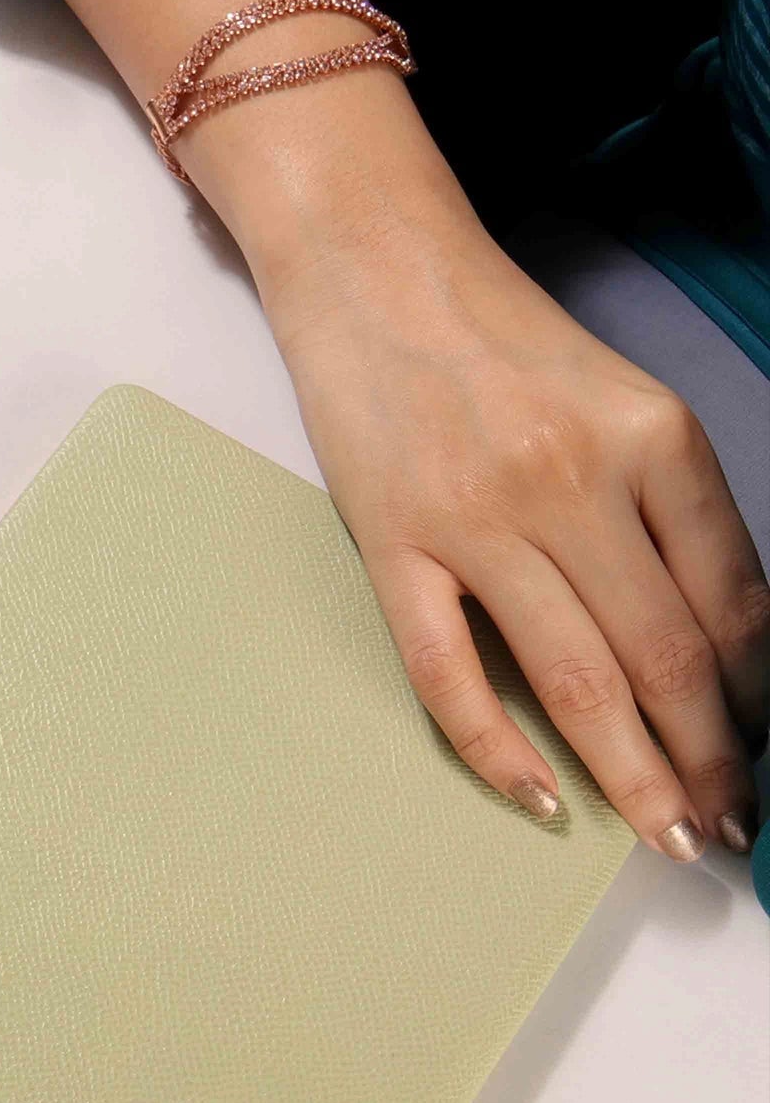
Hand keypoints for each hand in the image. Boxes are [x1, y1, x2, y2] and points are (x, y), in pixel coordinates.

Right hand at [261, 206, 768, 855]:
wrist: (373, 268)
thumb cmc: (498, 337)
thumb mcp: (619, 401)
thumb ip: (664, 508)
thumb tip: (707, 637)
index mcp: (651, 438)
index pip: (734, 602)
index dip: (761, 700)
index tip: (767, 758)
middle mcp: (574, 480)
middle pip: (666, 656)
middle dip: (710, 760)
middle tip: (725, 830)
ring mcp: (477, 519)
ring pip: (576, 678)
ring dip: (631, 774)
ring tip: (662, 834)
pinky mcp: (394, 545)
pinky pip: (448, 672)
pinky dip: (494, 747)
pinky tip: (536, 796)